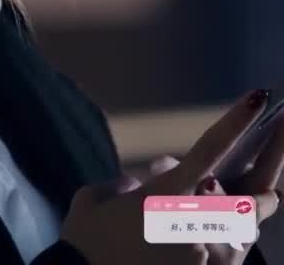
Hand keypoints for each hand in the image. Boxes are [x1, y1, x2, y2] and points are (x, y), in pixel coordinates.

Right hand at [57, 90, 283, 264]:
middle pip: (249, 202)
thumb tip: (136, 184)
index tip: (259, 98)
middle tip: (262, 194)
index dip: (237, 121)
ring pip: (241, 233)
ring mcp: (202, 248)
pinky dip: (214, 250)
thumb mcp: (93, 201)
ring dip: (238, 226)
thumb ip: (120, 185)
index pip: (210, 150)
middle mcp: (194, 219)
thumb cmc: (86, 241)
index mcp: (167, 192)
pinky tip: (188, 251)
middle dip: (259, 196)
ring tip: (220, 221)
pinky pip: (221, 257)